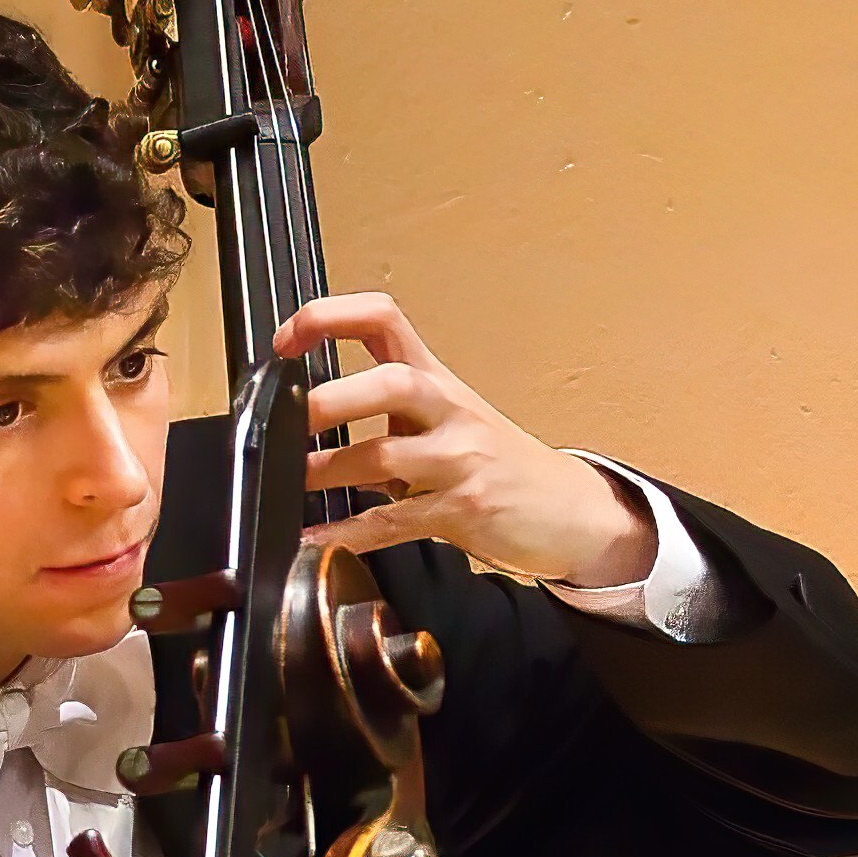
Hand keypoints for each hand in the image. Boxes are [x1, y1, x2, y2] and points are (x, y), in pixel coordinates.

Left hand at [270, 290, 658, 590]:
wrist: (571, 509)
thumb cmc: (499, 464)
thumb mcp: (449, 420)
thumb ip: (391, 414)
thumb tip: (312, 419)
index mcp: (437, 379)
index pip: (383, 318)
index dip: (329, 318)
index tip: (286, 341)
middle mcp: (449, 410)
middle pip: (391, 382)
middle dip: (330, 401)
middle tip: (287, 421)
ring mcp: (461, 460)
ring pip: (385, 456)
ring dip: (328, 471)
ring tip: (290, 484)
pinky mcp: (464, 510)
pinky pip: (392, 522)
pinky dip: (346, 533)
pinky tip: (315, 538)